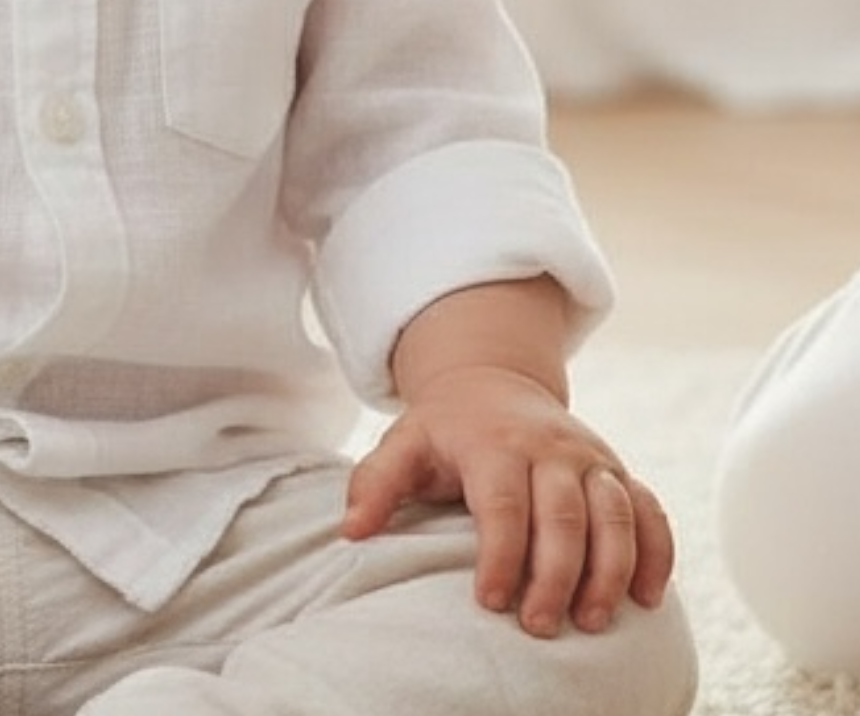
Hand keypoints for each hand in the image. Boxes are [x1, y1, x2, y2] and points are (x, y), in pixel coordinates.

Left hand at [342, 364, 674, 637]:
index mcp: (494, 444)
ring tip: (594, 622)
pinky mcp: (618, 471)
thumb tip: (351, 531)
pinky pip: (651, 509)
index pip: (503, 505)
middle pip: (564, 516)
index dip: (499, 555)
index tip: (489, 603)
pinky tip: (648, 597)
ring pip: (615, 514)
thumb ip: (375, 483)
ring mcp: (589, 458)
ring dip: (610, 571)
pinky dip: (657, 552)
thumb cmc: (445, 428)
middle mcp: (549, 448)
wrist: (491, 381)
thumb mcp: (403, 443)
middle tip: (541, 627)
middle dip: (556, 576)